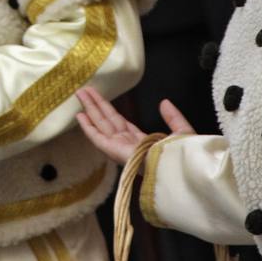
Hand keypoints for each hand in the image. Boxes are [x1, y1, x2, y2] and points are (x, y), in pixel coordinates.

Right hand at [74, 86, 193, 165]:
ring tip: (80, 95)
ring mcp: (119, 148)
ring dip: (90, 109)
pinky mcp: (115, 151)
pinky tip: (79, 115)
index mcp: (141, 140)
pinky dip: (88, 127)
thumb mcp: (180, 130)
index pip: (120, 122)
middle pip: (107, 121)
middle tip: (84, 90)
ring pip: (101, 125)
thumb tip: (164, 102)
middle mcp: (127, 143)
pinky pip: (98, 138)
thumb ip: (172, 117)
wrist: (178, 169)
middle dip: (96, 105)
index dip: (108, 110)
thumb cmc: (181, 156)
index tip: (100, 99)